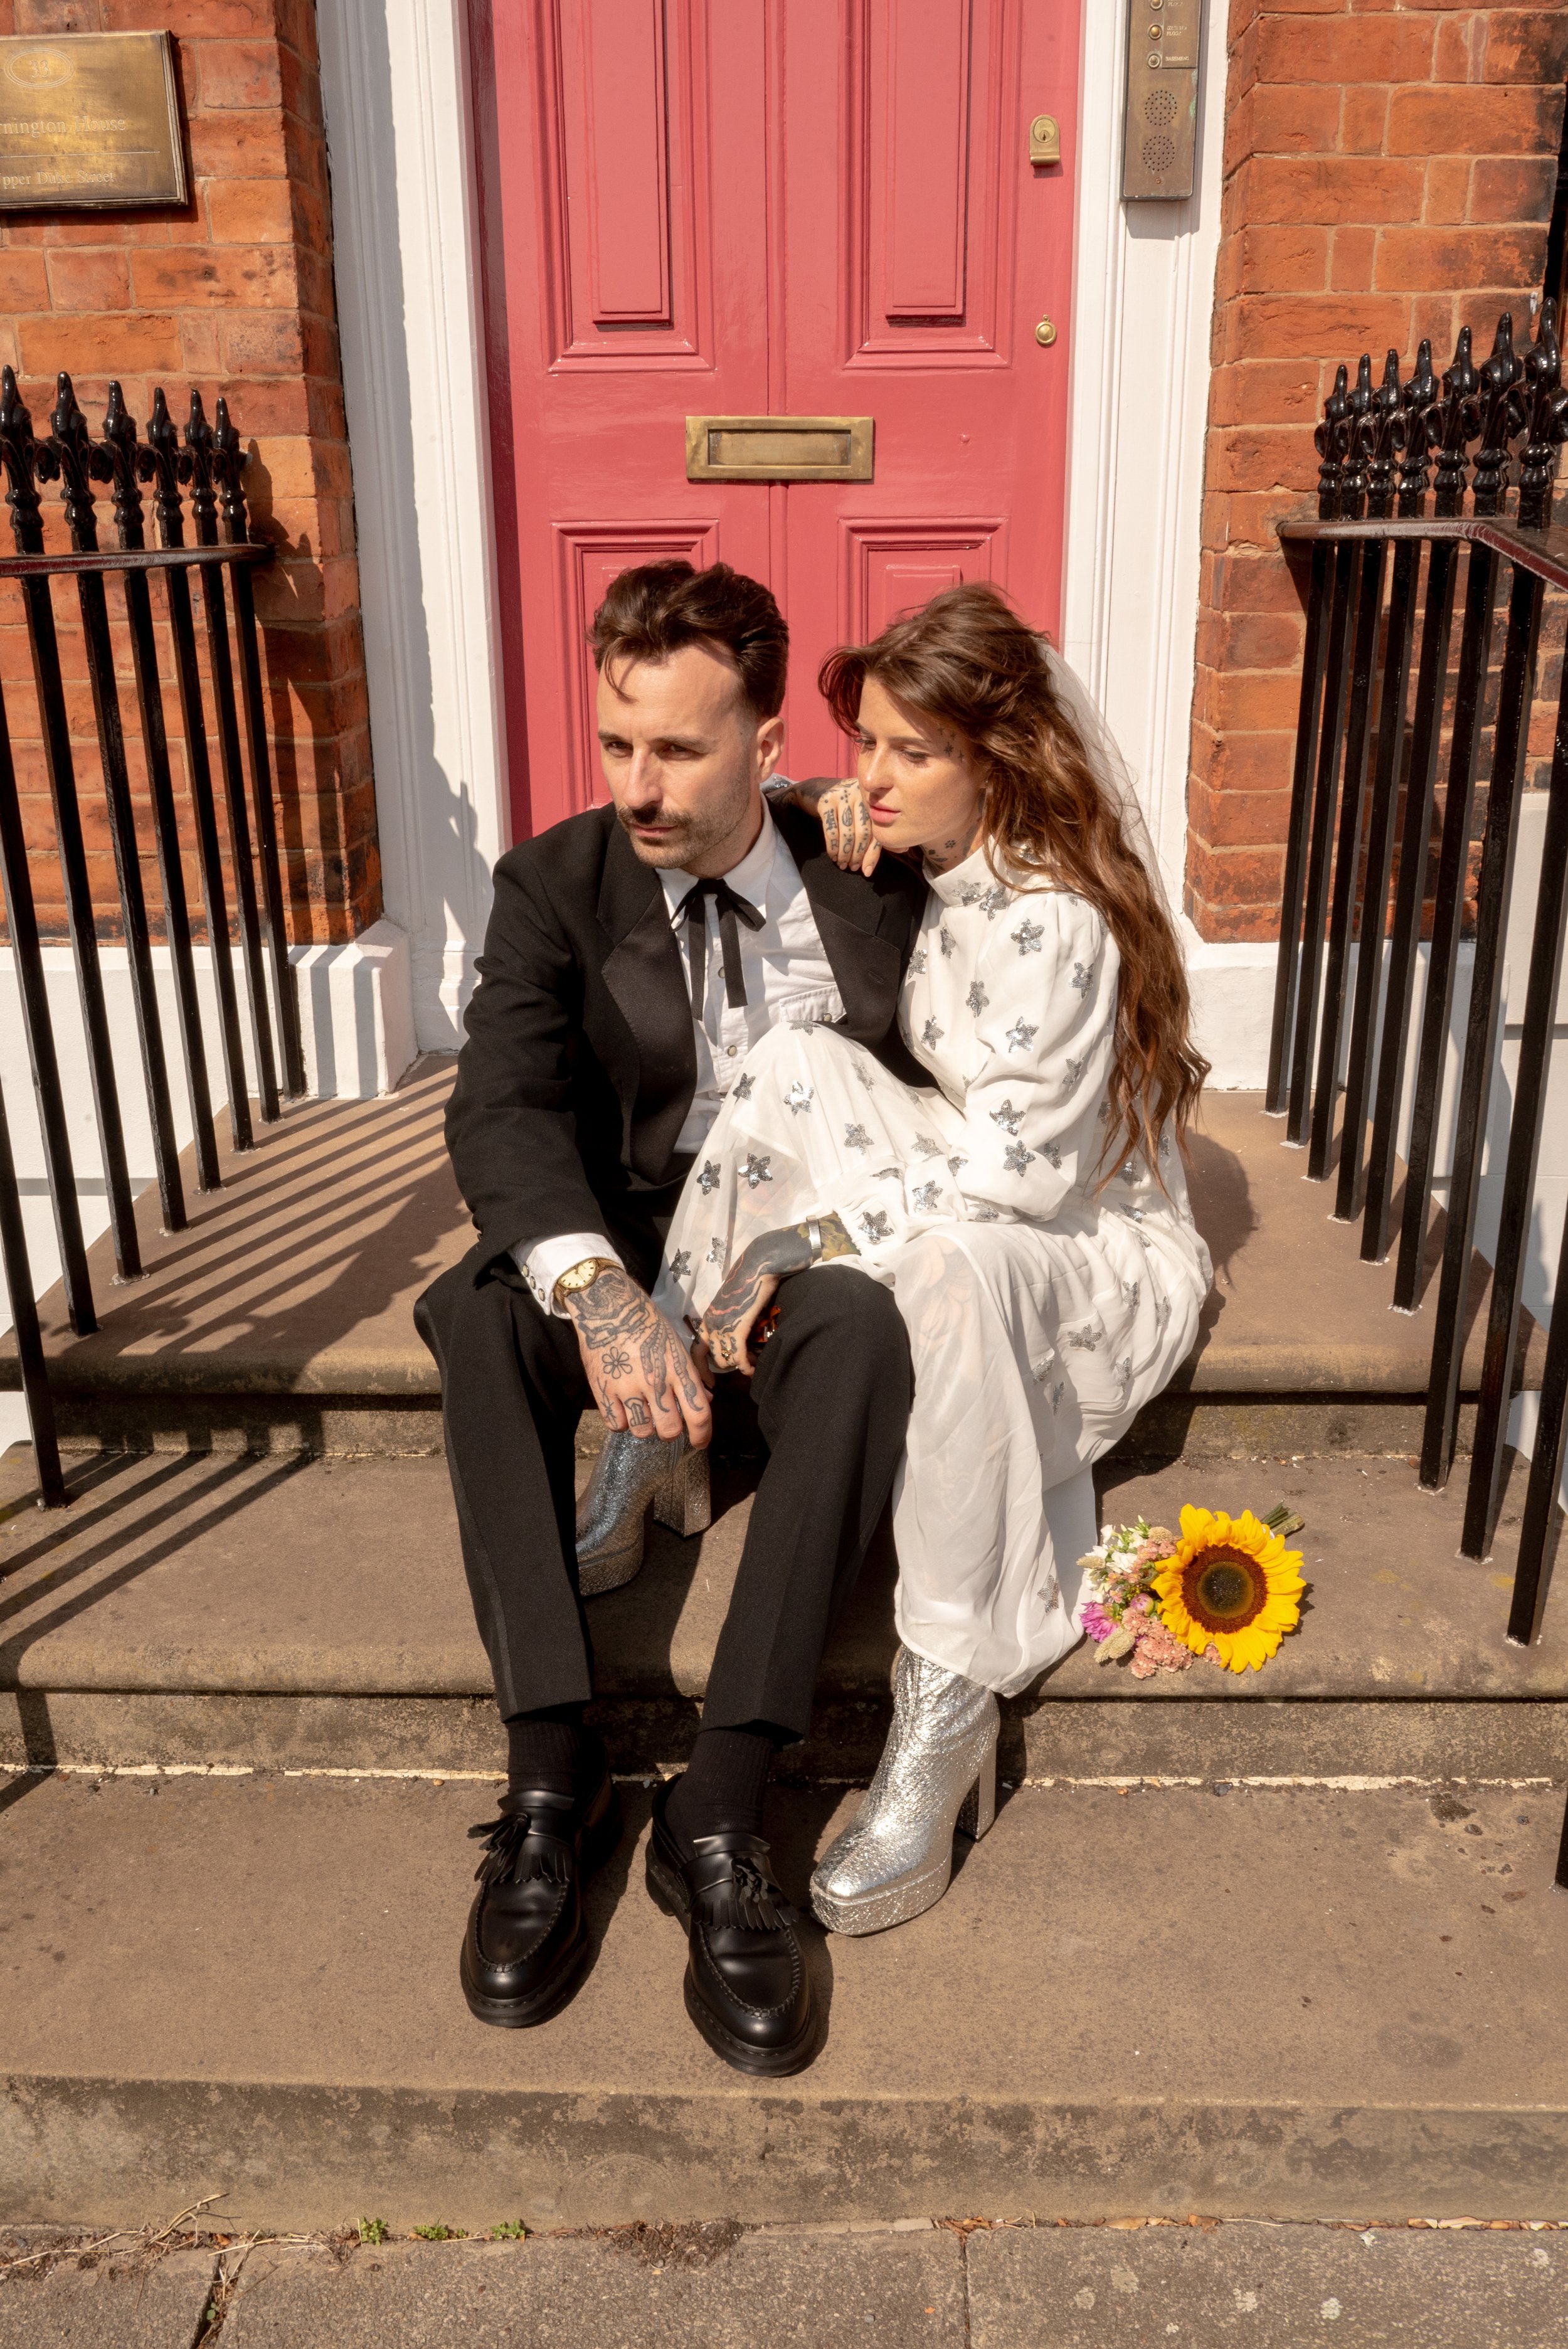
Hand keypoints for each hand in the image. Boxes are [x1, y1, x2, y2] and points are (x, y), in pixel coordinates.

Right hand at [564, 1265, 711, 1443]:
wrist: (608, 1306)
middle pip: (670, 1429)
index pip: (699, 1413)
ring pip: (643, 1431)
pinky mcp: (603, 1389)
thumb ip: (690, 1376)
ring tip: (643, 1413)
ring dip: (646, 1427)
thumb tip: (704, 1402)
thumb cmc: (647, 1323)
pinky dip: (622, 1422)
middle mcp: (655, 1380)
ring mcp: (627, 1386)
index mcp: (678, 1368)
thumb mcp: (676, 1344)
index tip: (700, 1441)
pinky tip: (623, 1409)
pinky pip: (616, 1424)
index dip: (703, 1435)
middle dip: (672, 1432)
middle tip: (667, 1423)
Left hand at [697, 1214, 857, 1375]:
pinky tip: (754, 1368)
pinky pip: (739, 1357)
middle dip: (728, 1367)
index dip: (702, 1368)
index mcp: (708, 1317)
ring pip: (725, 1360)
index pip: (696, 1350)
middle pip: (712, 1359)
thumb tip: (738, 1342)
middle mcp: (710, 1323)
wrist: (759, 1267)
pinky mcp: (736, 1328)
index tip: (711, 1382)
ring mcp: (721, 1326)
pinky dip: (747, 1366)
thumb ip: (731, 1323)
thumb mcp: (734, 1307)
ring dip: (741, 1366)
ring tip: (754, 1363)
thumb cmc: (751, 1283)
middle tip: (746, 1367)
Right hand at [818, 779, 879, 875]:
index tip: (867, 871)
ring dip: (844, 854)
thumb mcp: (866, 816)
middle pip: (863, 832)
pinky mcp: (827, 801)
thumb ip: (881, 832)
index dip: (873, 853)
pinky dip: (832, 847)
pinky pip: (831, 830)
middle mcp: (861, 795)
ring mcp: (843, 797)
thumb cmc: (849, 808)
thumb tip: (903, 849)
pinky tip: (833, 856)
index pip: (877, 830)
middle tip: (853, 868)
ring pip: (847, 833)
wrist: (820, 790)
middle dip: (857, 855)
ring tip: (843, 864)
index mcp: (875, 800)